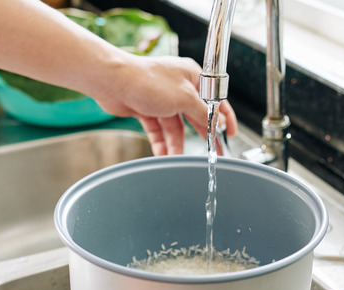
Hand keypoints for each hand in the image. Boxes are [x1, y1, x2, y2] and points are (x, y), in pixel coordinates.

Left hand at [93, 55, 237, 155]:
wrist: (113, 81)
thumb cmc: (147, 80)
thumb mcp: (185, 98)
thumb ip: (203, 112)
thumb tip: (217, 123)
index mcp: (192, 77)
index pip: (214, 100)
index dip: (224, 118)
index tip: (230, 133)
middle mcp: (178, 87)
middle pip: (195, 116)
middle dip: (201, 136)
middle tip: (211, 154)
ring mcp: (162, 98)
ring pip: (175, 127)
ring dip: (176, 143)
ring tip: (178, 158)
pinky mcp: (146, 108)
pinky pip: (158, 130)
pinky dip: (161, 142)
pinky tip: (163, 154)